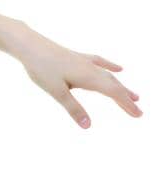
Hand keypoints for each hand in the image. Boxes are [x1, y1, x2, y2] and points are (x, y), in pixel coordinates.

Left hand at [7, 22, 141, 128]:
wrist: (30, 45)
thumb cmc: (42, 68)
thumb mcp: (57, 92)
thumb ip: (73, 108)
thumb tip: (88, 126)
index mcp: (88, 77)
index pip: (113, 93)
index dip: (126, 104)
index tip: (138, 114)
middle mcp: (90, 68)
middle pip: (114, 85)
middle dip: (126, 98)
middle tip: (139, 111)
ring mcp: (84, 61)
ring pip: (108, 75)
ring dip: (121, 86)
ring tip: (133, 95)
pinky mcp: (77, 56)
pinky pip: (99, 62)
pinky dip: (110, 67)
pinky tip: (119, 68)